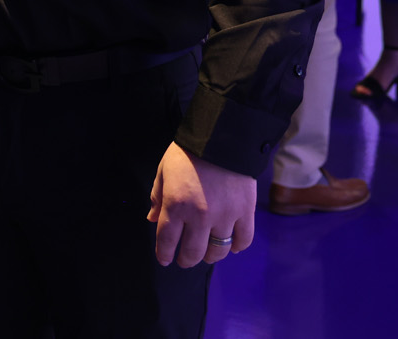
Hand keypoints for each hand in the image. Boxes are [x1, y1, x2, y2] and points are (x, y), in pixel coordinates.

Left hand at [147, 143, 256, 267]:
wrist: (223, 136)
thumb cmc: (188, 153)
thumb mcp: (164, 170)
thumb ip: (158, 197)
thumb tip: (152, 219)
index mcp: (176, 206)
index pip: (167, 241)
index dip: (164, 255)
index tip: (165, 259)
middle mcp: (199, 217)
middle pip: (193, 252)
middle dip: (186, 260)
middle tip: (185, 260)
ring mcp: (225, 216)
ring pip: (218, 251)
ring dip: (211, 256)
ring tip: (207, 254)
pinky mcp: (245, 212)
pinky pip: (243, 239)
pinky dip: (237, 247)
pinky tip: (232, 246)